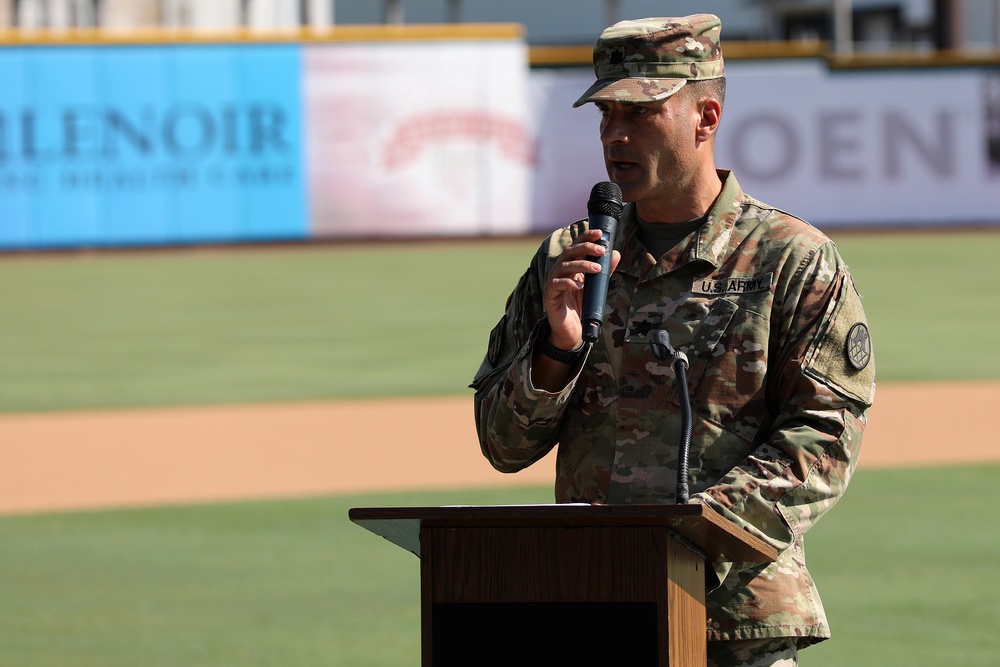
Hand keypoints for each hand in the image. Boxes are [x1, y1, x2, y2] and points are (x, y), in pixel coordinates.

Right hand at [542, 228, 620, 349]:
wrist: (571, 331)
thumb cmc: (581, 307)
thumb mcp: (596, 287)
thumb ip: (605, 271)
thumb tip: (616, 254)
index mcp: (569, 266)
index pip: (576, 246)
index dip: (586, 237)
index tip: (599, 233)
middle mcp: (558, 271)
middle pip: (568, 252)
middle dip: (585, 248)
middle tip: (601, 250)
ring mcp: (552, 283)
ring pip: (563, 267)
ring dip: (581, 265)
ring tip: (597, 269)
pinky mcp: (549, 296)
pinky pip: (556, 285)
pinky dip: (568, 283)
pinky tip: (580, 286)